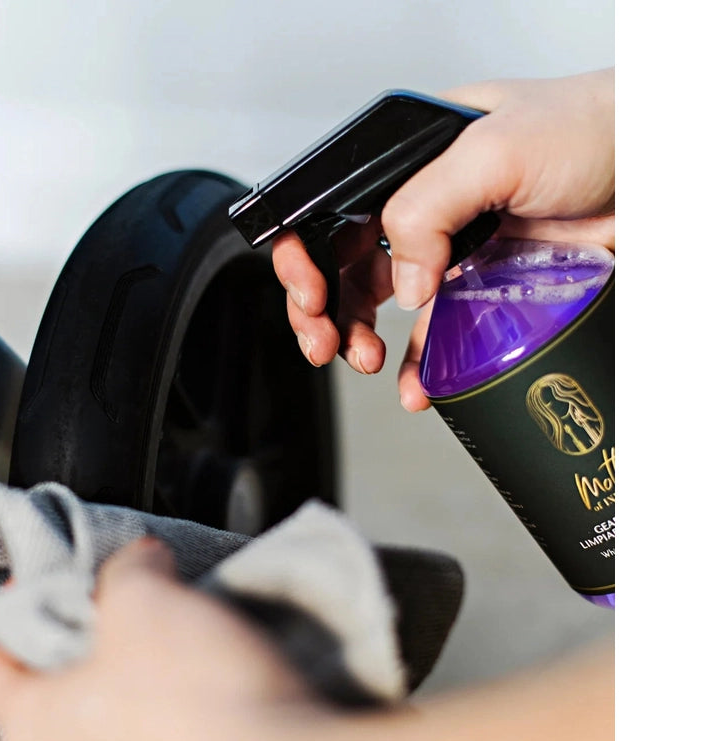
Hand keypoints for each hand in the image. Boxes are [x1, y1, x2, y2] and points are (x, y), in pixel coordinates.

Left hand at [0, 536, 341, 740]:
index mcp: (32, 727)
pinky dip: (176, 692)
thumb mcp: (142, 598)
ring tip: (172, 615)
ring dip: (137, 656)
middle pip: (55, 680)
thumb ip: (125, 569)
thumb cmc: (194, 701)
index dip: (6, 606)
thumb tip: (138, 563)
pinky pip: (164, 730)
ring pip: (115, 705)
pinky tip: (209, 663)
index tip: (35, 578)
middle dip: (83, 624)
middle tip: (115, 585)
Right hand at [272, 68, 614, 410]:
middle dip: (324, 311)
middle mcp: (427, 210)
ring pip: (387, 311)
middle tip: (325, 340)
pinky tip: (415, 386)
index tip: (309, 292)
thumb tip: (401, 282)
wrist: (659, 167)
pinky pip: (441, 340)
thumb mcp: (494, 148)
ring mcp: (455, 255)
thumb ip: (428, 206)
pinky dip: (422, 370)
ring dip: (363, 343)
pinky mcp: (487, 293)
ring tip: (366, 360)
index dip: (308, 257)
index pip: (335, 215)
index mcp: (410, 165)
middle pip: (348, 270)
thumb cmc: (590, 127)